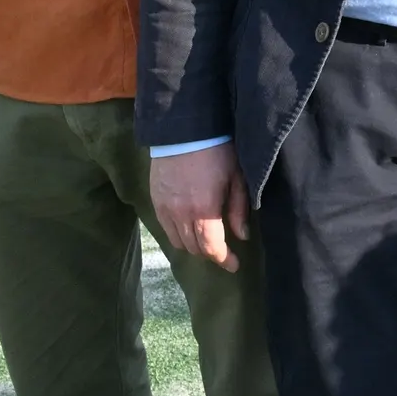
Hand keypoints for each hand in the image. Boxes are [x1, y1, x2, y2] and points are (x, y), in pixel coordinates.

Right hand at [148, 145, 249, 271]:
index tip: (235, 265)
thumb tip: (242, 235)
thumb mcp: (237, 178)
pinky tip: (189, 228)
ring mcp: (164, 209)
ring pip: (177, 241)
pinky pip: (165, 229)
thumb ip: (238, 209)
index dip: (224, 260)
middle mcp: (180, 214)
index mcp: (204, 210)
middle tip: (224, 250)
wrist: (184, 130)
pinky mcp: (155, 201)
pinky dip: (178, 234)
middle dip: (211, 253)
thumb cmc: (218, 151)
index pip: (211, 248)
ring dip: (194, 245)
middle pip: (194, 248)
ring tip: (207, 239)